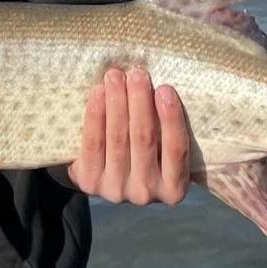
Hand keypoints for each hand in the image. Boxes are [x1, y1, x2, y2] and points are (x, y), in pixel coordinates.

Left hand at [67, 68, 189, 205]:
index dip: (171, 119)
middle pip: (144, 140)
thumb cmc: (145, 150)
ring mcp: (116, 190)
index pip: (176, 150)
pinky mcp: (90, 182)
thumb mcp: (163, 149)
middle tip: (137, 74)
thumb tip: (165, 87)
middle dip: (140, 102)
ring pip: (118, 139)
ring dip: (117, 103)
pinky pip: (93, 143)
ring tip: (115, 76)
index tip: (165, 89)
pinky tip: (98, 92)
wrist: (105, 175)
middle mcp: (146, 193)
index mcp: (174, 188)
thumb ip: (167, 127)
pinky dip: (96, 115)